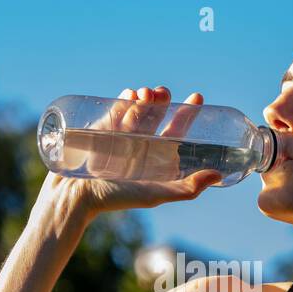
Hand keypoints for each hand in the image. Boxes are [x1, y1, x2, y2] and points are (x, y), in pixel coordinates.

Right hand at [44, 86, 222, 216]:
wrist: (75, 195)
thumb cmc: (116, 198)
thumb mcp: (156, 193)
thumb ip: (187, 188)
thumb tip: (218, 175)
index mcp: (156, 157)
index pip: (177, 130)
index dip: (188, 113)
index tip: (197, 97)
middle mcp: (141, 144)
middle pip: (157, 114)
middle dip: (163, 99)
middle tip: (163, 93)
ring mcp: (120, 134)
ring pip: (138, 108)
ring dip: (145, 96)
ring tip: (147, 94)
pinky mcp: (101, 128)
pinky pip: (116, 107)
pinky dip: (124, 98)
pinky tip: (130, 93)